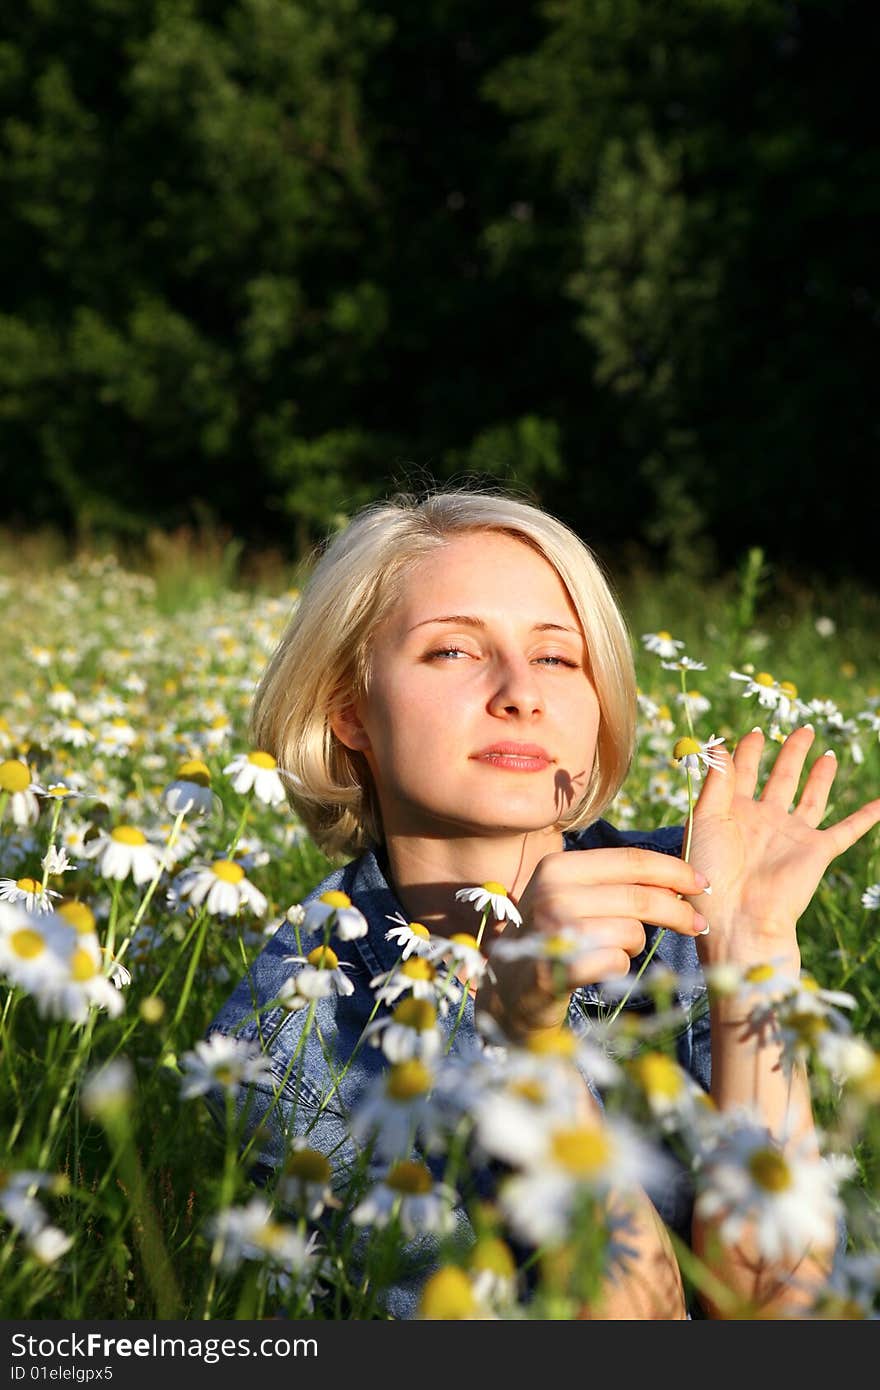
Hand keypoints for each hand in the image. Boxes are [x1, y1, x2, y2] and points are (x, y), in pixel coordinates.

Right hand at [476, 848, 708, 1041]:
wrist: (508, 986)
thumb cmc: (552, 934)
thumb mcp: (571, 894)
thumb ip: (615, 882)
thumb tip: (680, 882)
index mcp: (558, 866)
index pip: (632, 860)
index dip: (674, 870)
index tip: (703, 884)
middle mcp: (553, 892)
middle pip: (640, 896)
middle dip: (678, 912)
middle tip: (698, 925)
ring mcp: (554, 931)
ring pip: (632, 932)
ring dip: (634, 946)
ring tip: (614, 950)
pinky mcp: (559, 969)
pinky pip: (617, 963)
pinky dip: (619, 967)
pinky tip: (602, 968)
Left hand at [685, 725, 879, 965]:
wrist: (737, 917)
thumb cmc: (711, 872)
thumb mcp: (703, 819)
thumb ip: (716, 781)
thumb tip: (718, 743)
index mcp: (732, 812)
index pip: (742, 772)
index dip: (747, 751)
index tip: (754, 732)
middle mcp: (764, 820)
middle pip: (780, 778)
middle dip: (790, 753)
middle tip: (801, 729)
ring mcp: (791, 835)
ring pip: (811, 797)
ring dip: (820, 776)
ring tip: (826, 753)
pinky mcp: (816, 851)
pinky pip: (847, 830)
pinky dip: (866, 816)